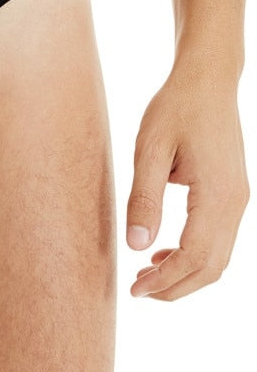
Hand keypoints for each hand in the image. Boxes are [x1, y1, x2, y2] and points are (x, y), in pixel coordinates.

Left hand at [126, 65, 249, 300]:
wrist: (207, 81)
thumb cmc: (175, 108)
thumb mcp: (149, 149)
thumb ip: (144, 199)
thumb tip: (136, 245)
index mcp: (217, 194)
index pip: (194, 256)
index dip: (165, 280)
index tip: (134, 290)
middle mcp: (235, 202)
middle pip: (211, 267)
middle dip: (175, 287)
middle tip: (137, 290)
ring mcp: (238, 200)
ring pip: (217, 258)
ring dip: (184, 275)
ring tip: (145, 275)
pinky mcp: (232, 196)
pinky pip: (218, 240)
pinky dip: (193, 257)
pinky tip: (161, 252)